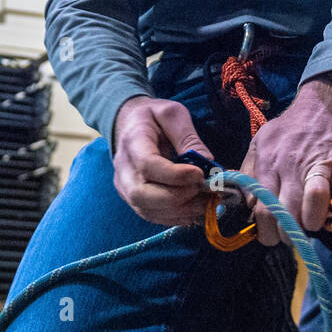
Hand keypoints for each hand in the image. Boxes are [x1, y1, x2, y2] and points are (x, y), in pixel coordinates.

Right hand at [112, 96, 212, 226]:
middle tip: (204, 190)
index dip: (174, 175)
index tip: (200, 174)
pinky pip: (154, 216)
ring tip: (207, 202)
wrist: (129, 124)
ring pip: (149, 210)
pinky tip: (197, 209)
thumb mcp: (172, 114)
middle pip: (142, 195)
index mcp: (132, 142)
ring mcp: (126, 188)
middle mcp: (124, 170)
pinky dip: (178, 217)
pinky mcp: (135, 200)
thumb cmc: (153, 117)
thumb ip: (188, 137)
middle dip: (177, 198)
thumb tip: (208, 163)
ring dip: (181, 211)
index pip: (147, 165)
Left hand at [238, 78, 331, 245]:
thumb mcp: (260, 142)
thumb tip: (246, 205)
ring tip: (314, 222)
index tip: (273, 237)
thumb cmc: (292, 127)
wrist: (326, 101)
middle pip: (286, 211)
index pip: (262, 208)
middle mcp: (291, 164)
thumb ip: (249, 172)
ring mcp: (319, 160)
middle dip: (290, 233)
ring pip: (314, 197)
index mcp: (268, 163)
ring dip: (314, 219)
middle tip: (294, 235)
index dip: (267, 231)